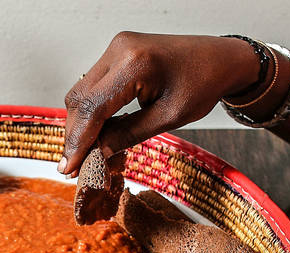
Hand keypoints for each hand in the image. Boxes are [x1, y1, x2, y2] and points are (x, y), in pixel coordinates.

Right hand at [59, 32, 260, 174]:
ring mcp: (115, 48)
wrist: (220, 58)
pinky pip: (92, 85)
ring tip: (85, 152)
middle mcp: (119, 49)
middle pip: (78, 99)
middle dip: (74, 135)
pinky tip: (96, 132)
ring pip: (80, 92)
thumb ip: (128, 135)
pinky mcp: (116, 53)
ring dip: (79, 124)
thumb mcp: (168, 117)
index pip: (92, 108)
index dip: (77, 141)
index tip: (69, 167)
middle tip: (73, 165)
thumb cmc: (203, 84)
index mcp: (135, 64)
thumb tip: (97, 154)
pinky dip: (90, 110)